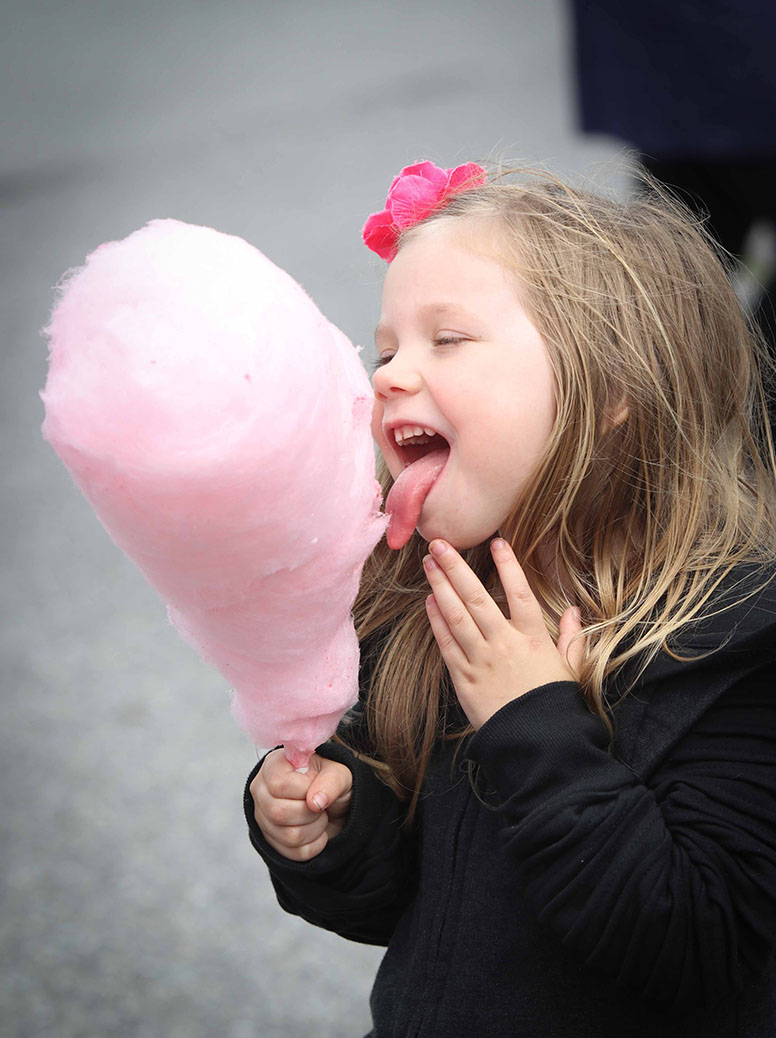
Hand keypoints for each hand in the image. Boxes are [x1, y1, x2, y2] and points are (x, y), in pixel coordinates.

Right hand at [249, 749, 352, 861]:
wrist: (334, 803)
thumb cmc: (332, 781)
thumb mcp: (339, 773)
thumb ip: (331, 781)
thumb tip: (315, 802)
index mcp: (274, 765)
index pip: (279, 785)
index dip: (304, 791)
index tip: (318, 787)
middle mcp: (262, 790)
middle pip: (278, 813)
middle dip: (311, 813)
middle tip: (322, 805)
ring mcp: (262, 817)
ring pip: (287, 836)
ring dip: (315, 829)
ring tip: (320, 816)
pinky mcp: (270, 840)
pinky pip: (292, 853)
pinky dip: (313, 845)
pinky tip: (316, 831)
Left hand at [423, 538, 583, 729]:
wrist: (536, 744)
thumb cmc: (555, 705)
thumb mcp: (571, 669)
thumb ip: (572, 638)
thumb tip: (574, 612)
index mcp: (534, 638)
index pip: (520, 593)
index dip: (509, 566)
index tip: (497, 541)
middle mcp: (504, 643)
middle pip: (477, 597)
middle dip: (456, 568)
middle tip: (439, 544)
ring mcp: (481, 660)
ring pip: (457, 616)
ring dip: (440, 587)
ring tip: (428, 564)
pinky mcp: (464, 678)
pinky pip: (447, 644)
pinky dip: (436, 622)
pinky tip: (428, 603)